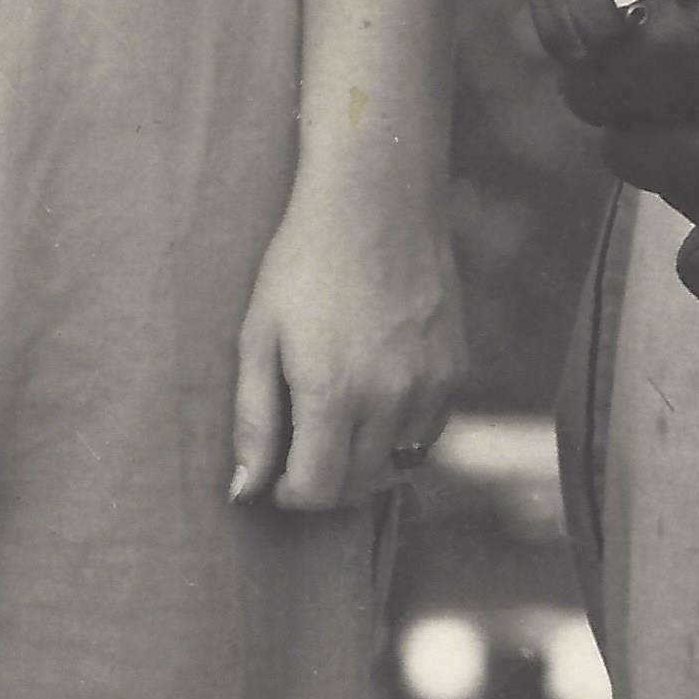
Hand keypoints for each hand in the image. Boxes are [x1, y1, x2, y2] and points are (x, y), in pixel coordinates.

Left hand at [230, 166, 467, 514]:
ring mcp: (430, 386)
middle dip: (324, 483)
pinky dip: (400, 432)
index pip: (318, 491)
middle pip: (358, 486)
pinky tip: (376, 396)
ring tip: (338, 418)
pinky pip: (428, 431)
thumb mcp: (258, 338)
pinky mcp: (456, 370)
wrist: (375, 202)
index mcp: (332, 393)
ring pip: (397, 463)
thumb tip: (243, 492)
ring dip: (363, 459)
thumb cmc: (303, 265)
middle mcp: (389, 399)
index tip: (276, 479)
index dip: (290, 495)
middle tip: (302, 452)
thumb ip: (253, 421)